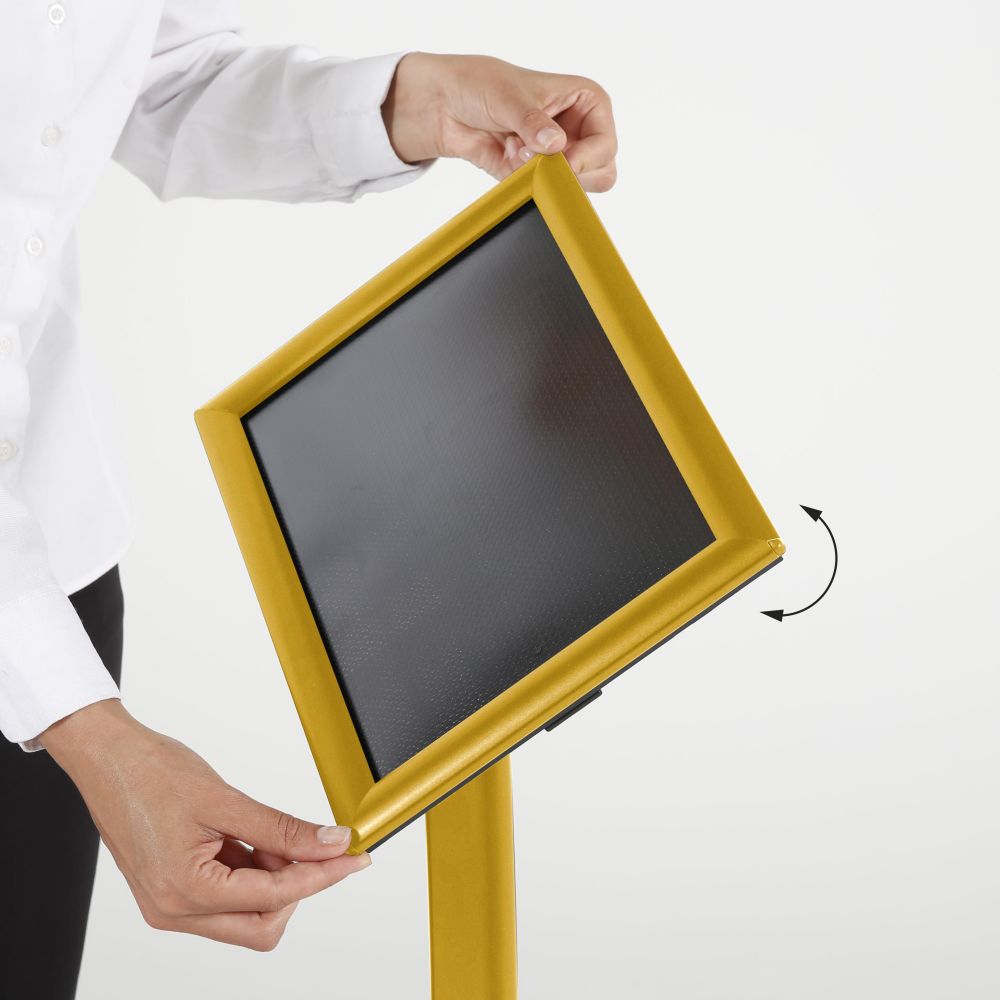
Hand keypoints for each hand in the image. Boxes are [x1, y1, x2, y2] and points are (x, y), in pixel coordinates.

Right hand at [41, 700, 369, 950]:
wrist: (107, 757)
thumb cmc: (151, 772)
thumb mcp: (226, 800)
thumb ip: (282, 829)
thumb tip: (330, 843)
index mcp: (184, 892)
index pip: (275, 898)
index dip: (323, 876)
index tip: (355, 858)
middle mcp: (174, 911)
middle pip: (261, 925)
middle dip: (298, 886)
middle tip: (318, 844)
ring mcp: (170, 905)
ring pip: (245, 915)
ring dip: (274, 879)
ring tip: (276, 833)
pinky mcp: (171, 892)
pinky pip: (226, 898)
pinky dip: (251, 872)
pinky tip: (255, 838)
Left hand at [382, 53, 617, 191]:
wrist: (444, 105)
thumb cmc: (480, 85)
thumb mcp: (510, 98)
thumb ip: (534, 124)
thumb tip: (556, 146)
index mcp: (587, 101)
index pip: (606, 143)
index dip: (588, 157)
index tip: (563, 160)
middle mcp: (579, 130)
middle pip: (600, 172)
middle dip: (570, 172)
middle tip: (541, 159)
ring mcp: (559, 155)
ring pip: (574, 187)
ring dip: (544, 175)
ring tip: (518, 150)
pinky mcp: (537, 173)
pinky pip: (543, 191)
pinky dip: (524, 180)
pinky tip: (506, 154)